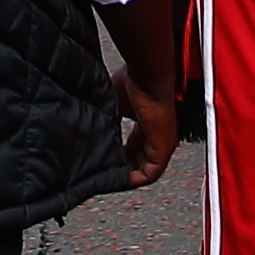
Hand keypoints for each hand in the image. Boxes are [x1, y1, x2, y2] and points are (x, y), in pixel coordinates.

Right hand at [112, 66, 183, 188]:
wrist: (148, 74)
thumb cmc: (134, 79)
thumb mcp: (114, 102)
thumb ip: (107, 116)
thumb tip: (90, 124)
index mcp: (147, 119)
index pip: (134, 143)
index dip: (119, 153)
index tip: (105, 158)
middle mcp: (157, 132)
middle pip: (140, 157)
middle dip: (123, 166)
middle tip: (106, 171)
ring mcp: (163, 140)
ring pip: (146, 168)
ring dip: (128, 175)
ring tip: (110, 179)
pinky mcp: (165, 147)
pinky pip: (151, 172)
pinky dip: (135, 179)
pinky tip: (120, 180)